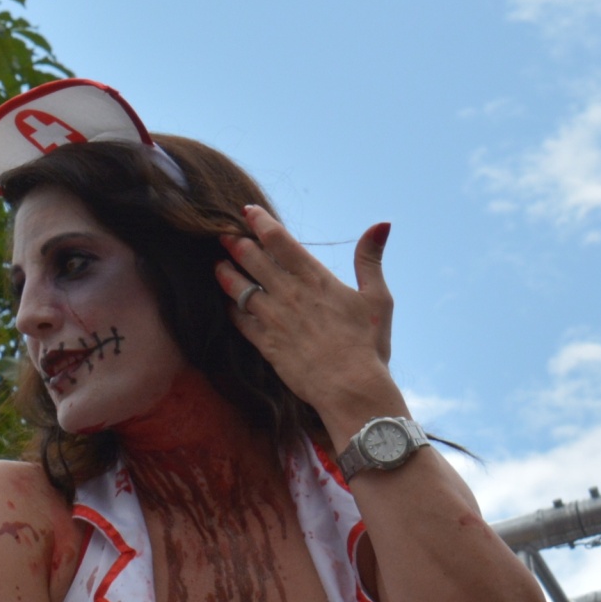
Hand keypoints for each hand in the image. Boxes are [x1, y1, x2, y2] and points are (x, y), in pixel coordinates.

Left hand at [215, 209, 398, 427]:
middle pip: (250, 258)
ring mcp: (273, 319)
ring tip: (218, 264)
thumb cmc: (367, 345)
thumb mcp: (378, 298)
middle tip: (223, 235)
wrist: (350, 389)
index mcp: (315, 278)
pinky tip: (227, 302)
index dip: (259, 221)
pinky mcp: (264, 344)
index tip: (248, 212)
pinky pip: (238, 320)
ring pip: (238, 287)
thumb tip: (382, 224)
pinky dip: (230, 308)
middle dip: (234, 243)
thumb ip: (371, 259)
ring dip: (225, 272)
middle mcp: (289, 293)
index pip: (278, 240)